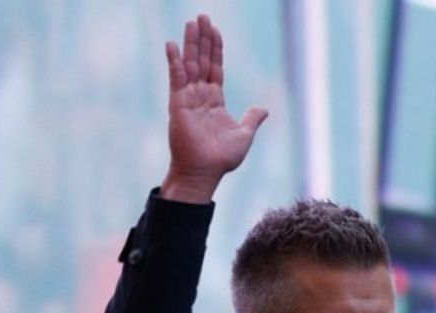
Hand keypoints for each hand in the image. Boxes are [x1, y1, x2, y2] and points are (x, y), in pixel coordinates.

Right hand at [160, 15, 268, 202]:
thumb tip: (264, 108)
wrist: (205, 172)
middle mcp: (200, 95)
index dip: (216, 49)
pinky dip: (174, 62)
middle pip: (201, 60)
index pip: (215, 68)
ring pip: (189, 64)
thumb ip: (252, 119)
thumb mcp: (244, 135)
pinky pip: (176, 78)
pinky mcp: (178, 104)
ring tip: (191, 23)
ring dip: (190, 43)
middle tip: (201, 17)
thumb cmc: (221, 158)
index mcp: (214, 100)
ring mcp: (187, 98)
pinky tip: (172, 45)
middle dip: (202, 39)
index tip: (215, 30)